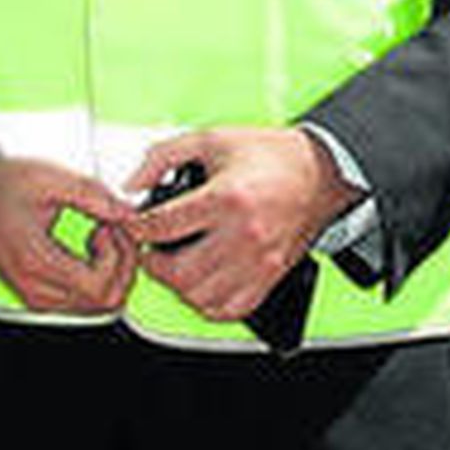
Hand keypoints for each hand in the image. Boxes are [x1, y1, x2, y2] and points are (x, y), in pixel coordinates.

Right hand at [0, 154, 135, 315]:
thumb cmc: (1, 187)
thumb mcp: (47, 177)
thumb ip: (91, 193)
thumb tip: (126, 211)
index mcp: (35, 260)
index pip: (98, 285)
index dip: (118, 255)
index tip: (110, 224)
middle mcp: (37, 289)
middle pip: (104, 302)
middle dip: (123, 263)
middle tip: (113, 227)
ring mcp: (39, 298)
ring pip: (98, 307)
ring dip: (114, 272)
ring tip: (102, 234)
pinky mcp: (42, 297)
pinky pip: (85, 302)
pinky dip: (101, 278)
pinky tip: (93, 247)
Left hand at [126, 128, 361, 322]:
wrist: (317, 172)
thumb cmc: (268, 154)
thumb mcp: (211, 139)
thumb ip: (164, 156)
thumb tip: (132, 183)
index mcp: (226, 197)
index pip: (163, 225)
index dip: (137, 227)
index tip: (133, 224)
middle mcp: (242, 235)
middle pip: (179, 271)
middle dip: (153, 264)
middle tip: (150, 250)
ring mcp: (258, 262)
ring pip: (201, 297)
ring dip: (178, 286)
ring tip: (173, 265)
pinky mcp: (269, 278)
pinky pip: (229, 310)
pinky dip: (207, 304)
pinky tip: (200, 282)